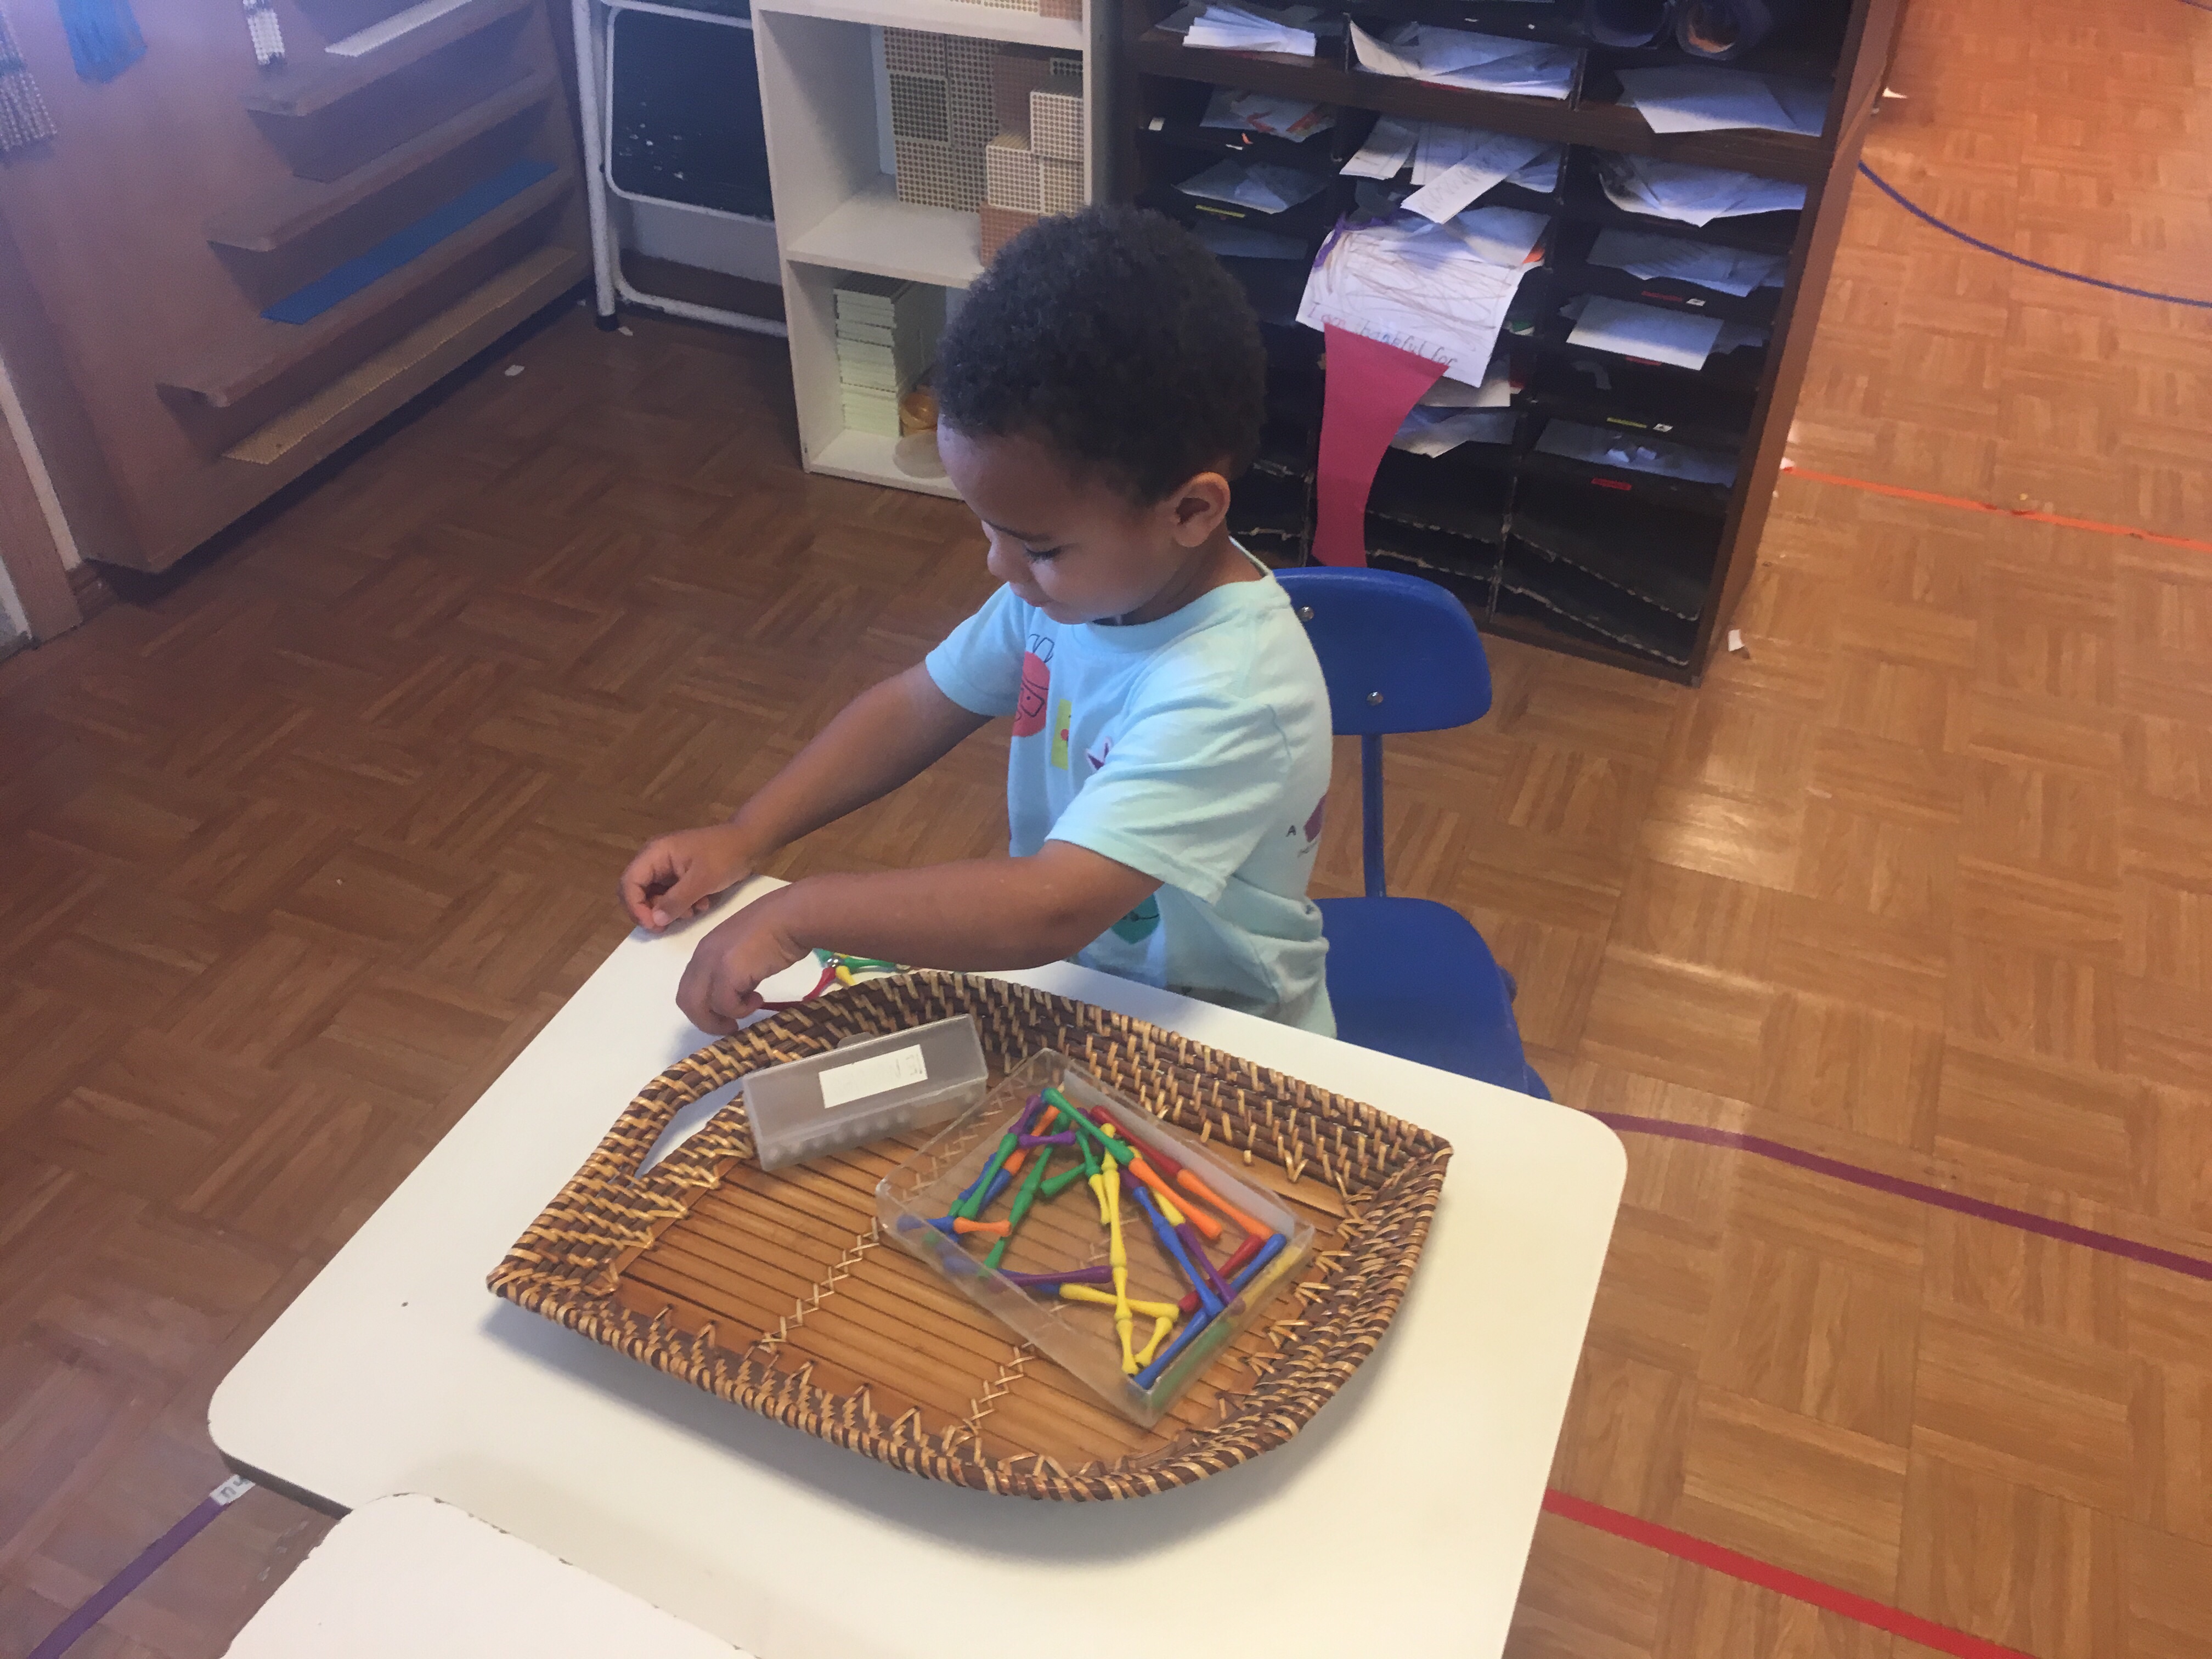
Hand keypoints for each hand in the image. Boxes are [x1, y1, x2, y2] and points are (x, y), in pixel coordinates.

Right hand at [619, 824, 758, 931]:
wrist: (749, 843)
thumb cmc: (725, 856)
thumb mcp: (701, 880)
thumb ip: (676, 901)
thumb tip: (655, 921)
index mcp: (655, 853)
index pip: (629, 882)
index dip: (635, 907)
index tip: (652, 925)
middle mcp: (655, 859)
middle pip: (637, 891)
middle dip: (651, 911)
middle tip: (667, 926)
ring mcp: (667, 868)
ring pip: (654, 897)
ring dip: (671, 909)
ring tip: (694, 910)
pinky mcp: (679, 876)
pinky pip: (670, 896)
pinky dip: (682, 905)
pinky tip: (702, 903)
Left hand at [677, 900, 806, 1032]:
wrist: (793, 917)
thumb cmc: (779, 926)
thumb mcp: (746, 948)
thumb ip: (735, 967)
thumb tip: (741, 990)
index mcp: (705, 949)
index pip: (690, 985)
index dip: (704, 1005)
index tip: (726, 1012)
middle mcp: (703, 956)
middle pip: (686, 1000)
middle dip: (706, 1020)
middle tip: (730, 1025)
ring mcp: (713, 964)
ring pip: (697, 1007)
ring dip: (719, 1019)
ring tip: (745, 1012)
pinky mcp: (728, 973)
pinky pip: (724, 1005)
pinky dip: (740, 1010)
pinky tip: (758, 998)